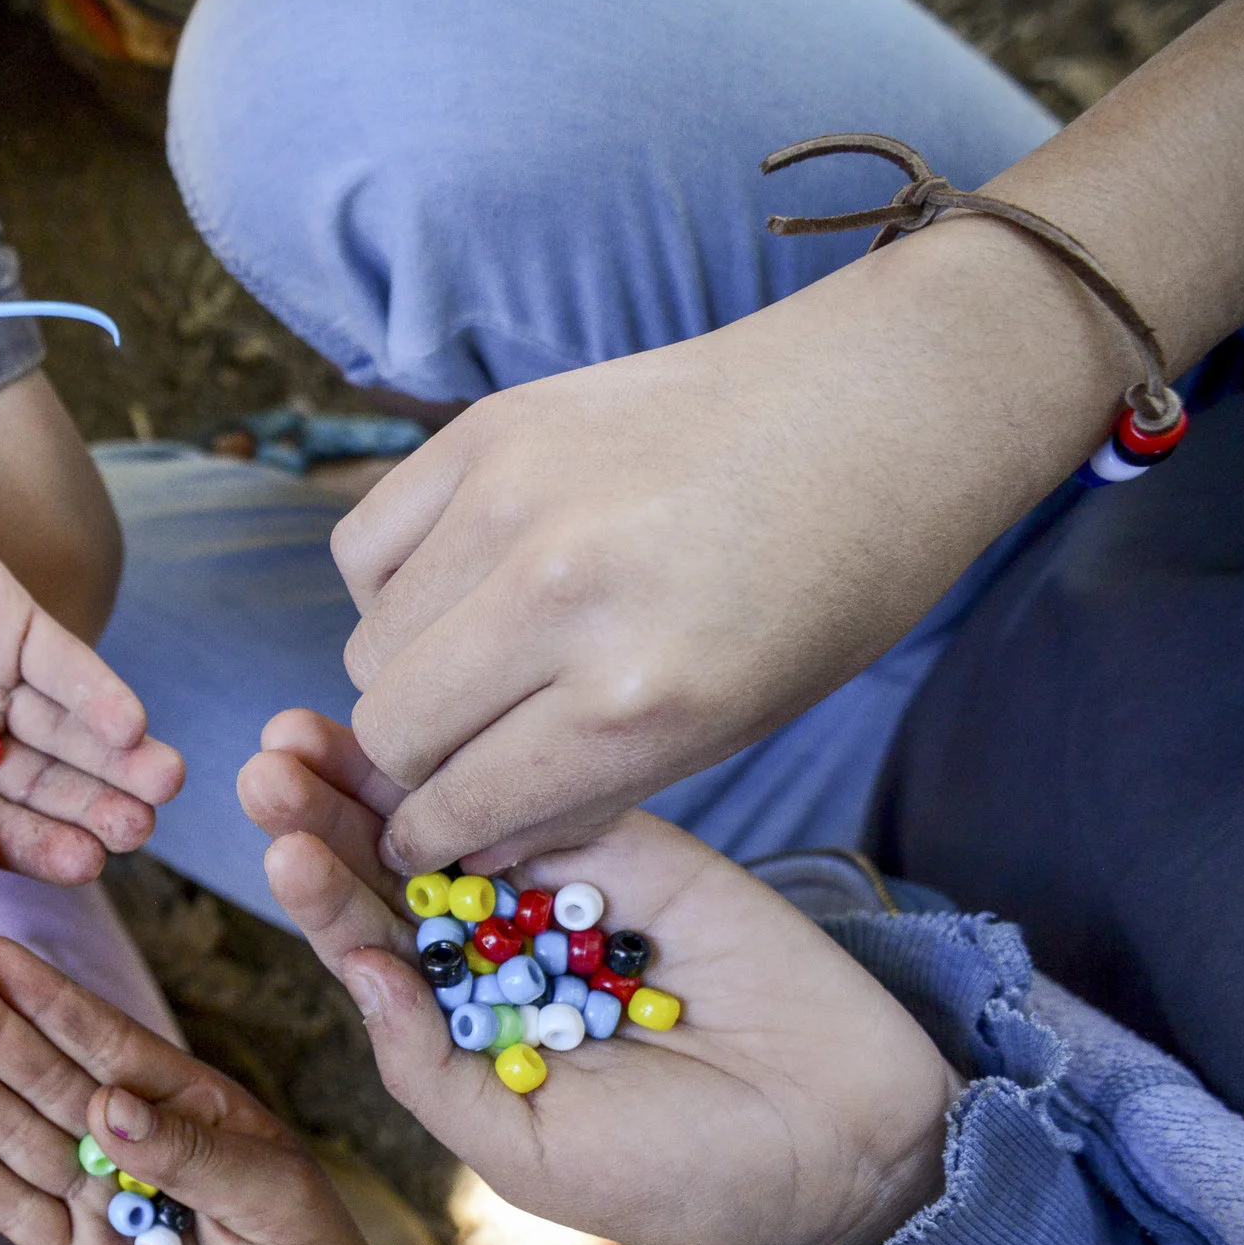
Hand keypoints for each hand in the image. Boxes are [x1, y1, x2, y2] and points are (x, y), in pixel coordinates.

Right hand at [0, 455, 184, 894]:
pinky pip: (63, 662)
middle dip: (92, 806)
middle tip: (140, 826)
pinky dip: (99, 693)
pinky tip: (131, 725)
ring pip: (63, 728)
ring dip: (115, 757)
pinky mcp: (6, 616)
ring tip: (162, 779)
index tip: (89, 863)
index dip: (40, 847)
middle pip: (39, 783)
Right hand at [0, 937, 398, 1244]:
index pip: (109, 1044)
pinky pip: (13, 1211)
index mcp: (187, 1105)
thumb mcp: (276, 1195)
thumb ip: (190, 1150)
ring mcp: (98, 1204)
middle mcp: (131, 1143)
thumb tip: (105, 1103)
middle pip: (47, 1079)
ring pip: (16, 1134)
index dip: (50, 1001)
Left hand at [239, 710, 960, 1244]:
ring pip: (455, 817)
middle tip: (269, 760)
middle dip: (327, 812)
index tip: (276, 843)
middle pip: (391, 865)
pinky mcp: (637, 847)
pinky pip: (558, 798)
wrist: (845, 1143)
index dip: (319, 890)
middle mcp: (495, 947)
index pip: (369, 943)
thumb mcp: (526, 1151)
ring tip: (315, 731)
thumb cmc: (679, 1174)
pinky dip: (499, 769)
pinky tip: (439, 740)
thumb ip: (433, 1069)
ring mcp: (561, 890)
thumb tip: (356, 973)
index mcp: (458, 1020)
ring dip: (386, 772)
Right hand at [329, 218, 1139, 878]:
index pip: (463, 800)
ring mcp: (510, 502)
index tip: (428, 839)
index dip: (436, 837)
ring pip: (369, 644)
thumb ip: (588, 786)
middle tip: (453, 755)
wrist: (877, 405)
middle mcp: (557, 599)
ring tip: (471, 661)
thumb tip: (468, 833)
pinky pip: (366, 546)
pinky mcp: (485, 430)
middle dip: (413, 767)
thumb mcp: (731, 726)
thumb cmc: (826, 585)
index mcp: (638, 699)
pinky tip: (454, 585)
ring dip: (406, 675)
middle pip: (392, 726)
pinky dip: (390, 585)